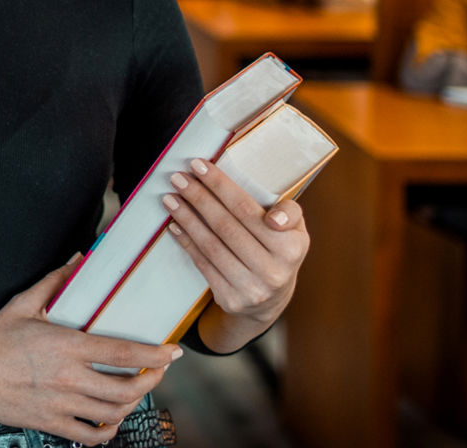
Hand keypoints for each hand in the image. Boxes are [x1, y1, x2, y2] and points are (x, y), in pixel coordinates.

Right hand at [0, 257, 182, 442]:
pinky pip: (91, 436)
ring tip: (137, 390)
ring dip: (134, 403)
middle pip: (127, 389)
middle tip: (158, 371)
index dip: (155, 354)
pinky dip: (109, 431)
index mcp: (66, 346)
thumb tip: (77, 261)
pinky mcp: (51, 423)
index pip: (124, 354)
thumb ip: (54, 282)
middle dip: (152, 380)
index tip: (172, 352)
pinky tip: (111, 419)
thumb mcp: (23, 304)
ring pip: (113, 413)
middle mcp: (69, 378)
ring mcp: (61, 404)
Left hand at [163, 158, 308, 327]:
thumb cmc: (279, 250)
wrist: (271, 300)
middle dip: (198, 198)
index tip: (198, 166)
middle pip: (225, 226)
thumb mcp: (296, 229)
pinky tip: (174, 225)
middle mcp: (273, 271)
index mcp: (291, 248)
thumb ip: (289, 212)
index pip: (247, 210)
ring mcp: (251, 289)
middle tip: (178, 178)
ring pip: (210, 245)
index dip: (220, 185)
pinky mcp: (231, 299)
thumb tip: (274, 217)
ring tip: (170, 198)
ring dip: (186, 218)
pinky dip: (186, 242)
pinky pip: (203, 264)